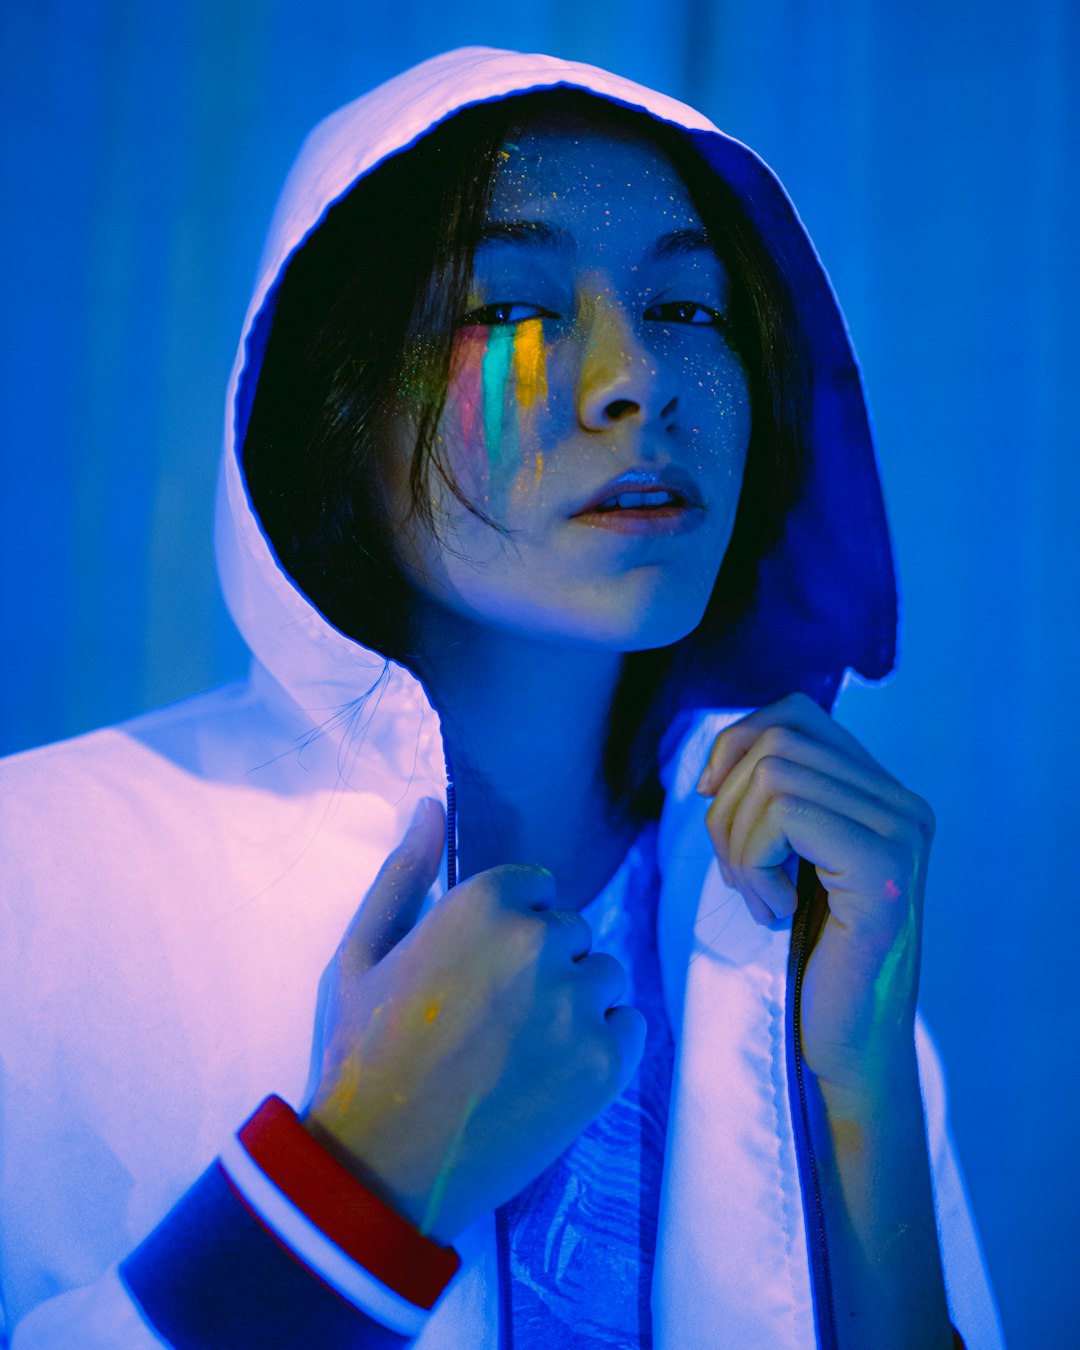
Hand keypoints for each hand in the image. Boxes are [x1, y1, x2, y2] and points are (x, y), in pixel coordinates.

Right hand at [303, 797, 645, 1243]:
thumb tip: (431, 803)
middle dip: (544, 964)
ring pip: (605, 977)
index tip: (484, 969)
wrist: (383, 1165)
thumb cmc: (364, 1053)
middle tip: (497, 1019)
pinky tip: (553, 1073)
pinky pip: (630, 1025)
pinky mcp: (606, 1063)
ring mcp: (578, 1003)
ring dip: (577, 1002)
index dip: (512, 926)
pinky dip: (603, 1044)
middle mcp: (540, 942)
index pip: (538, 886)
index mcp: (482, 904)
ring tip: (525, 1050)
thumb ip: (404, 872)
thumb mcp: (362, 952)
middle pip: (573, 932)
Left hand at [695, 692, 935, 1093]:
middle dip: (726, 803)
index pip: (798, 714)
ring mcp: (900, 833)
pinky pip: (783, 814)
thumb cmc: (813, 955)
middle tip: (735, 871)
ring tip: (757, 897)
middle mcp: (904, 805)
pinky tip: (774, 911)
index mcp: (885, 796)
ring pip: (773, 773)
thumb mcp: (792, 860)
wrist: (851, 1042)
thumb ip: (779, 802)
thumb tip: (716, 762)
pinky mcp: (881, 869)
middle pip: (778, 739)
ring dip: (737, 841)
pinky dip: (753, 861)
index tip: (710, 797)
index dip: (737, 740)